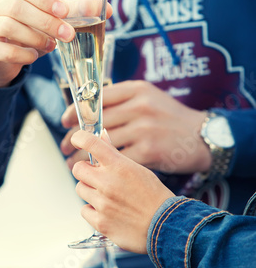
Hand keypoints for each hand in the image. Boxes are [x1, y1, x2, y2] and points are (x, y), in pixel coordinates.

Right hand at [0, 0, 112, 88]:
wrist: (1, 57)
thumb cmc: (28, 30)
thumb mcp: (49, 18)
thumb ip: (74, 11)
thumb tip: (106, 9)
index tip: (64, 11)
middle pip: (16, 7)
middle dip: (46, 21)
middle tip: (68, 34)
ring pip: (8, 27)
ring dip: (36, 37)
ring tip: (52, 46)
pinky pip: (3, 50)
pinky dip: (23, 54)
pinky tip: (35, 56)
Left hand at [63, 80, 210, 173]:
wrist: (203, 138)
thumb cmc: (172, 120)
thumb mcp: (149, 98)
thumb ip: (122, 102)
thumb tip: (89, 115)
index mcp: (136, 91)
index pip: (96, 99)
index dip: (75, 111)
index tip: (64, 121)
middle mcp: (139, 108)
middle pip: (96, 123)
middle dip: (74, 139)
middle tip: (64, 147)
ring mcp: (144, 130)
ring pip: (102, 145)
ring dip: (83, 159)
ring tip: (73, 164)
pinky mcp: (148, 152)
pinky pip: (116, 161)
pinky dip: (101, 170)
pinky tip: (94, 176)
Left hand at [71, 130, 173, 253]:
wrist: (167, 226)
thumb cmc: (155, 197)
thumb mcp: (138, 169)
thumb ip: (116, 155)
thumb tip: (101, 138)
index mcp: (119, 166)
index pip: (90, 143)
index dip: (79, 138)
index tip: (77, 139)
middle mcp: (108, 183)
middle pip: (78, 168)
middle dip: (85, 171)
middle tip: (97, 176)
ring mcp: (103, 204)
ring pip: (80, 189)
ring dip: (90, 191)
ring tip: (108, 196)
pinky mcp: (101, 222)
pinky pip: (85, 210)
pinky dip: (93, 211)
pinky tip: (108, 211)